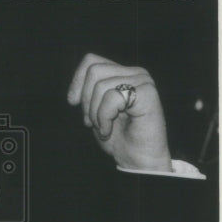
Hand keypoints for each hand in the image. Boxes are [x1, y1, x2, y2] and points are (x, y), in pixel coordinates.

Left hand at [67, 53, 171, 171]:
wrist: (137, 160)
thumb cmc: (119, 139)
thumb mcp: (95, 111)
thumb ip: (89, 94)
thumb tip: (74, 91)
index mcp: (123, 74)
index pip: (91, 61)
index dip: (77, 81)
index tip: (73, 102)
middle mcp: (135, 73)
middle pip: (94, 71)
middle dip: (86, 101)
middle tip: (92, 122)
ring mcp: (143, 81)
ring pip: (100, 85)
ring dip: (95, 113)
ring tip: (104, 127)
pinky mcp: (147, 93)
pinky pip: (112, 97)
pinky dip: (104, 117)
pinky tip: (109, 130)